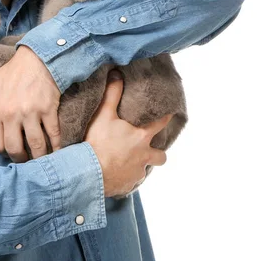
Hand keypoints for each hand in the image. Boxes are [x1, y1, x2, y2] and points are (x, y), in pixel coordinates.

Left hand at [0, 45, 60, 161]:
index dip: (3, 150)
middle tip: (25, 158)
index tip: (9, 150)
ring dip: (39, 156)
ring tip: (40, 158)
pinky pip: (53, 134)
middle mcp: (12, 114)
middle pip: (15, 148)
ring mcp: (32, 113)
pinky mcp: (49, 110)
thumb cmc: (11, 73)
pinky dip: (56, 146)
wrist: (36, 58)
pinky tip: (57, 151)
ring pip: (36, 145)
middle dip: (20, 158)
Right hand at [85, 70, 170, 197]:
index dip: (166, 118)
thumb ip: (112, 94)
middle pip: (161, 156)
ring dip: (140, 166)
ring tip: (127, 162)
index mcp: (141, 137)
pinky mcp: (128, 186)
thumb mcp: (104, 114)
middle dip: (158, 153)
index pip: (160, 124)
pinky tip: (115, 174)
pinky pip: (131, 182)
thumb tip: (117, 74)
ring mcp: (137, 173)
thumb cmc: (97, 142)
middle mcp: (144, 156)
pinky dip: (126, 178)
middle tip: (147, 149)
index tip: (171, 114)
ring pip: (145, 170)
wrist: (89, 172)